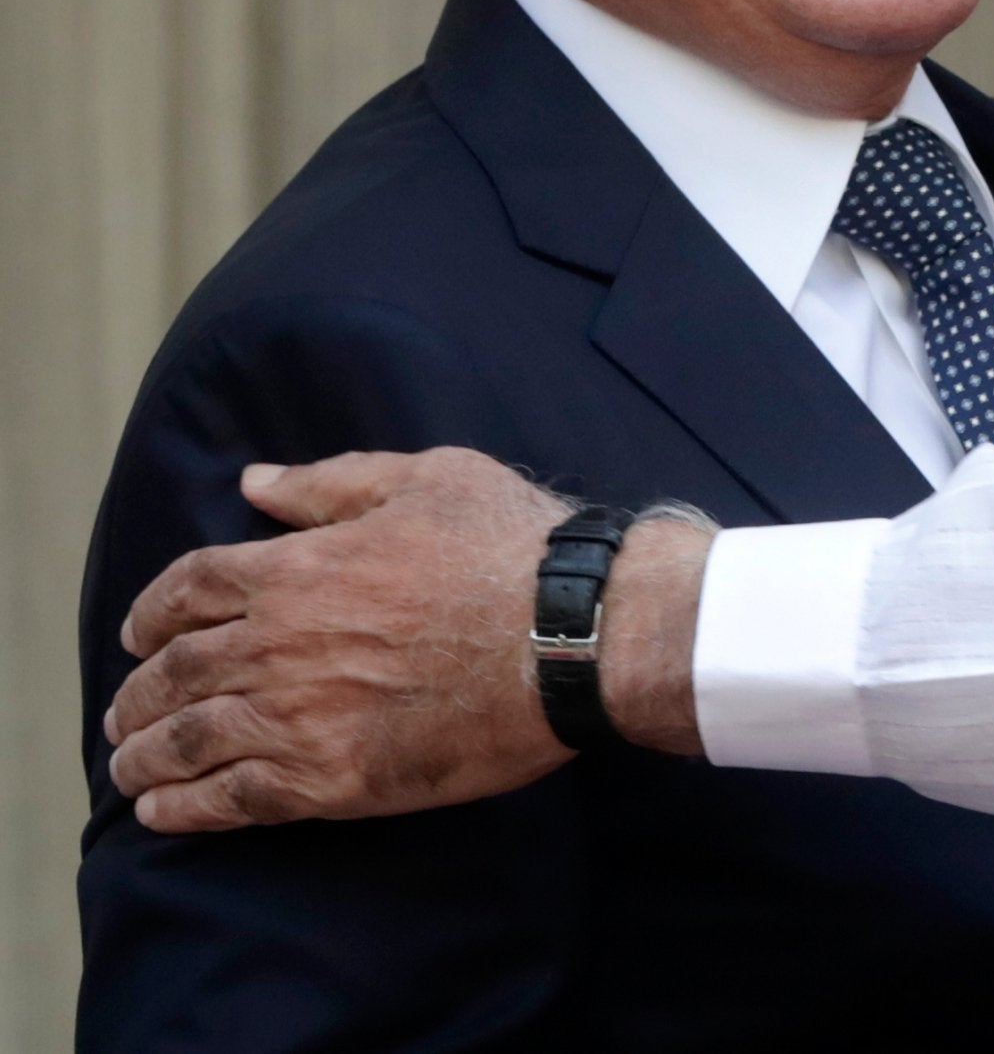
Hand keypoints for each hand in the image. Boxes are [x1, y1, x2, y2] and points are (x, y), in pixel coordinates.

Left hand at [105, 448, 576, 831]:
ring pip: (190, 740)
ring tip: (130, 766)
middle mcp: (278, 645)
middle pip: (175, 673)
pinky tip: (164, 812)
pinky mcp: (333, 779)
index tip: (140, 631)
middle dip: (139, 693)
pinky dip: (186, 808)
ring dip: (146, 755)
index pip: (189, 589)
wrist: (570, 634)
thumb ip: (329, 483)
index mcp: (296, 568)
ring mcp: (300, 716)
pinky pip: (234, 800)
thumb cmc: (511, 546)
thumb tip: (254, 482)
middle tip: (125, 711)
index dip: (153, 611)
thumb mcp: (425, 479)